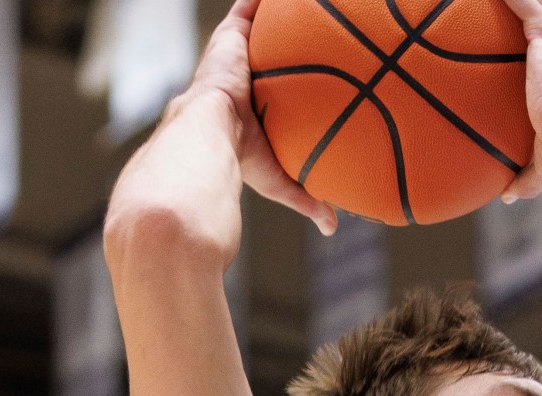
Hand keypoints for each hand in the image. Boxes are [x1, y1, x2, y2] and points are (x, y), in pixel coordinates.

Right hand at [184, 0, 337, 231]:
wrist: (208, 138)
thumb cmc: (239, 162)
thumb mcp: (279, 180)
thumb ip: (306, 198)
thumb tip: (333, 227)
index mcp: (247, 105)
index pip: (271, 85)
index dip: (286, 76)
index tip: (309, 74)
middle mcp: (240, 75)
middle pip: (266, 50)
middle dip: (282, 39)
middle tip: (311, 31)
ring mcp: (234, 53)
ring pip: (259, 25)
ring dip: (277, 15)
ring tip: (304, 7)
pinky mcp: (231, 34)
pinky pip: (250, 6)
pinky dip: (265, 2)